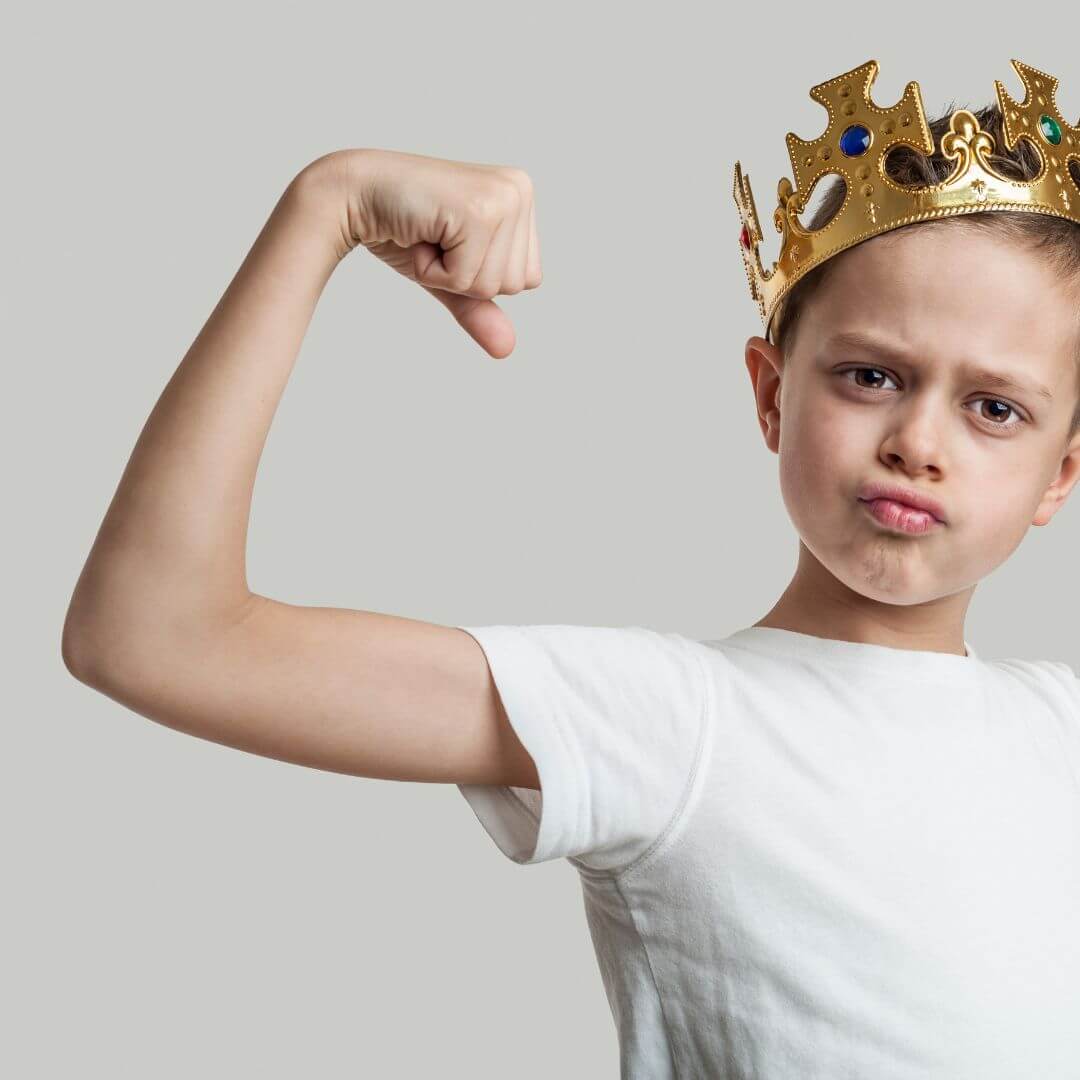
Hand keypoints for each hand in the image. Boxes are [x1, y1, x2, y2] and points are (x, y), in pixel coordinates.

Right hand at [316, 147, 542, 358]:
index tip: (448, 241)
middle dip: (464, 278)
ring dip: (448, 274)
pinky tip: (420, 235)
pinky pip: (466, 279)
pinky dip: (434, 272)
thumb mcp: (448, 275)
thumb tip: (507, 350)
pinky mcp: (479, 212)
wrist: (352, 197)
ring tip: (428, 235)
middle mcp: (519, 190)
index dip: (479, 276)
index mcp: (521, 197)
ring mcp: (503, 197)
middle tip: (435, 238)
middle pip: (514, 284)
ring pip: (492, 285)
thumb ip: (479, 307)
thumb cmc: (400, 230)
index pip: (527, 278)